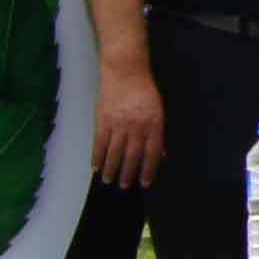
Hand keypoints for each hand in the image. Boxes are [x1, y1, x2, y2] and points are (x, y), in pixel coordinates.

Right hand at [92, 63, 164, 186]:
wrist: (125, 72)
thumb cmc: (145, 91)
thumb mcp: (158, 112)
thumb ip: (158, 134)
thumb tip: (162, 155)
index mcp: (154, 125)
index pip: (152, 153)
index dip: (148, 170)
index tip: (144, 183)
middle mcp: (137, 127)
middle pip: (132, 156)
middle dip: (128, 173)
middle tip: (124, 185)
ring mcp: (119, 125)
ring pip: (114, 152)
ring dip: (111, 169)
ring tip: (109, 180)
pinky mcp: (103, 121)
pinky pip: (99, 143)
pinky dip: (97, 156)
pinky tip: (96, 166)